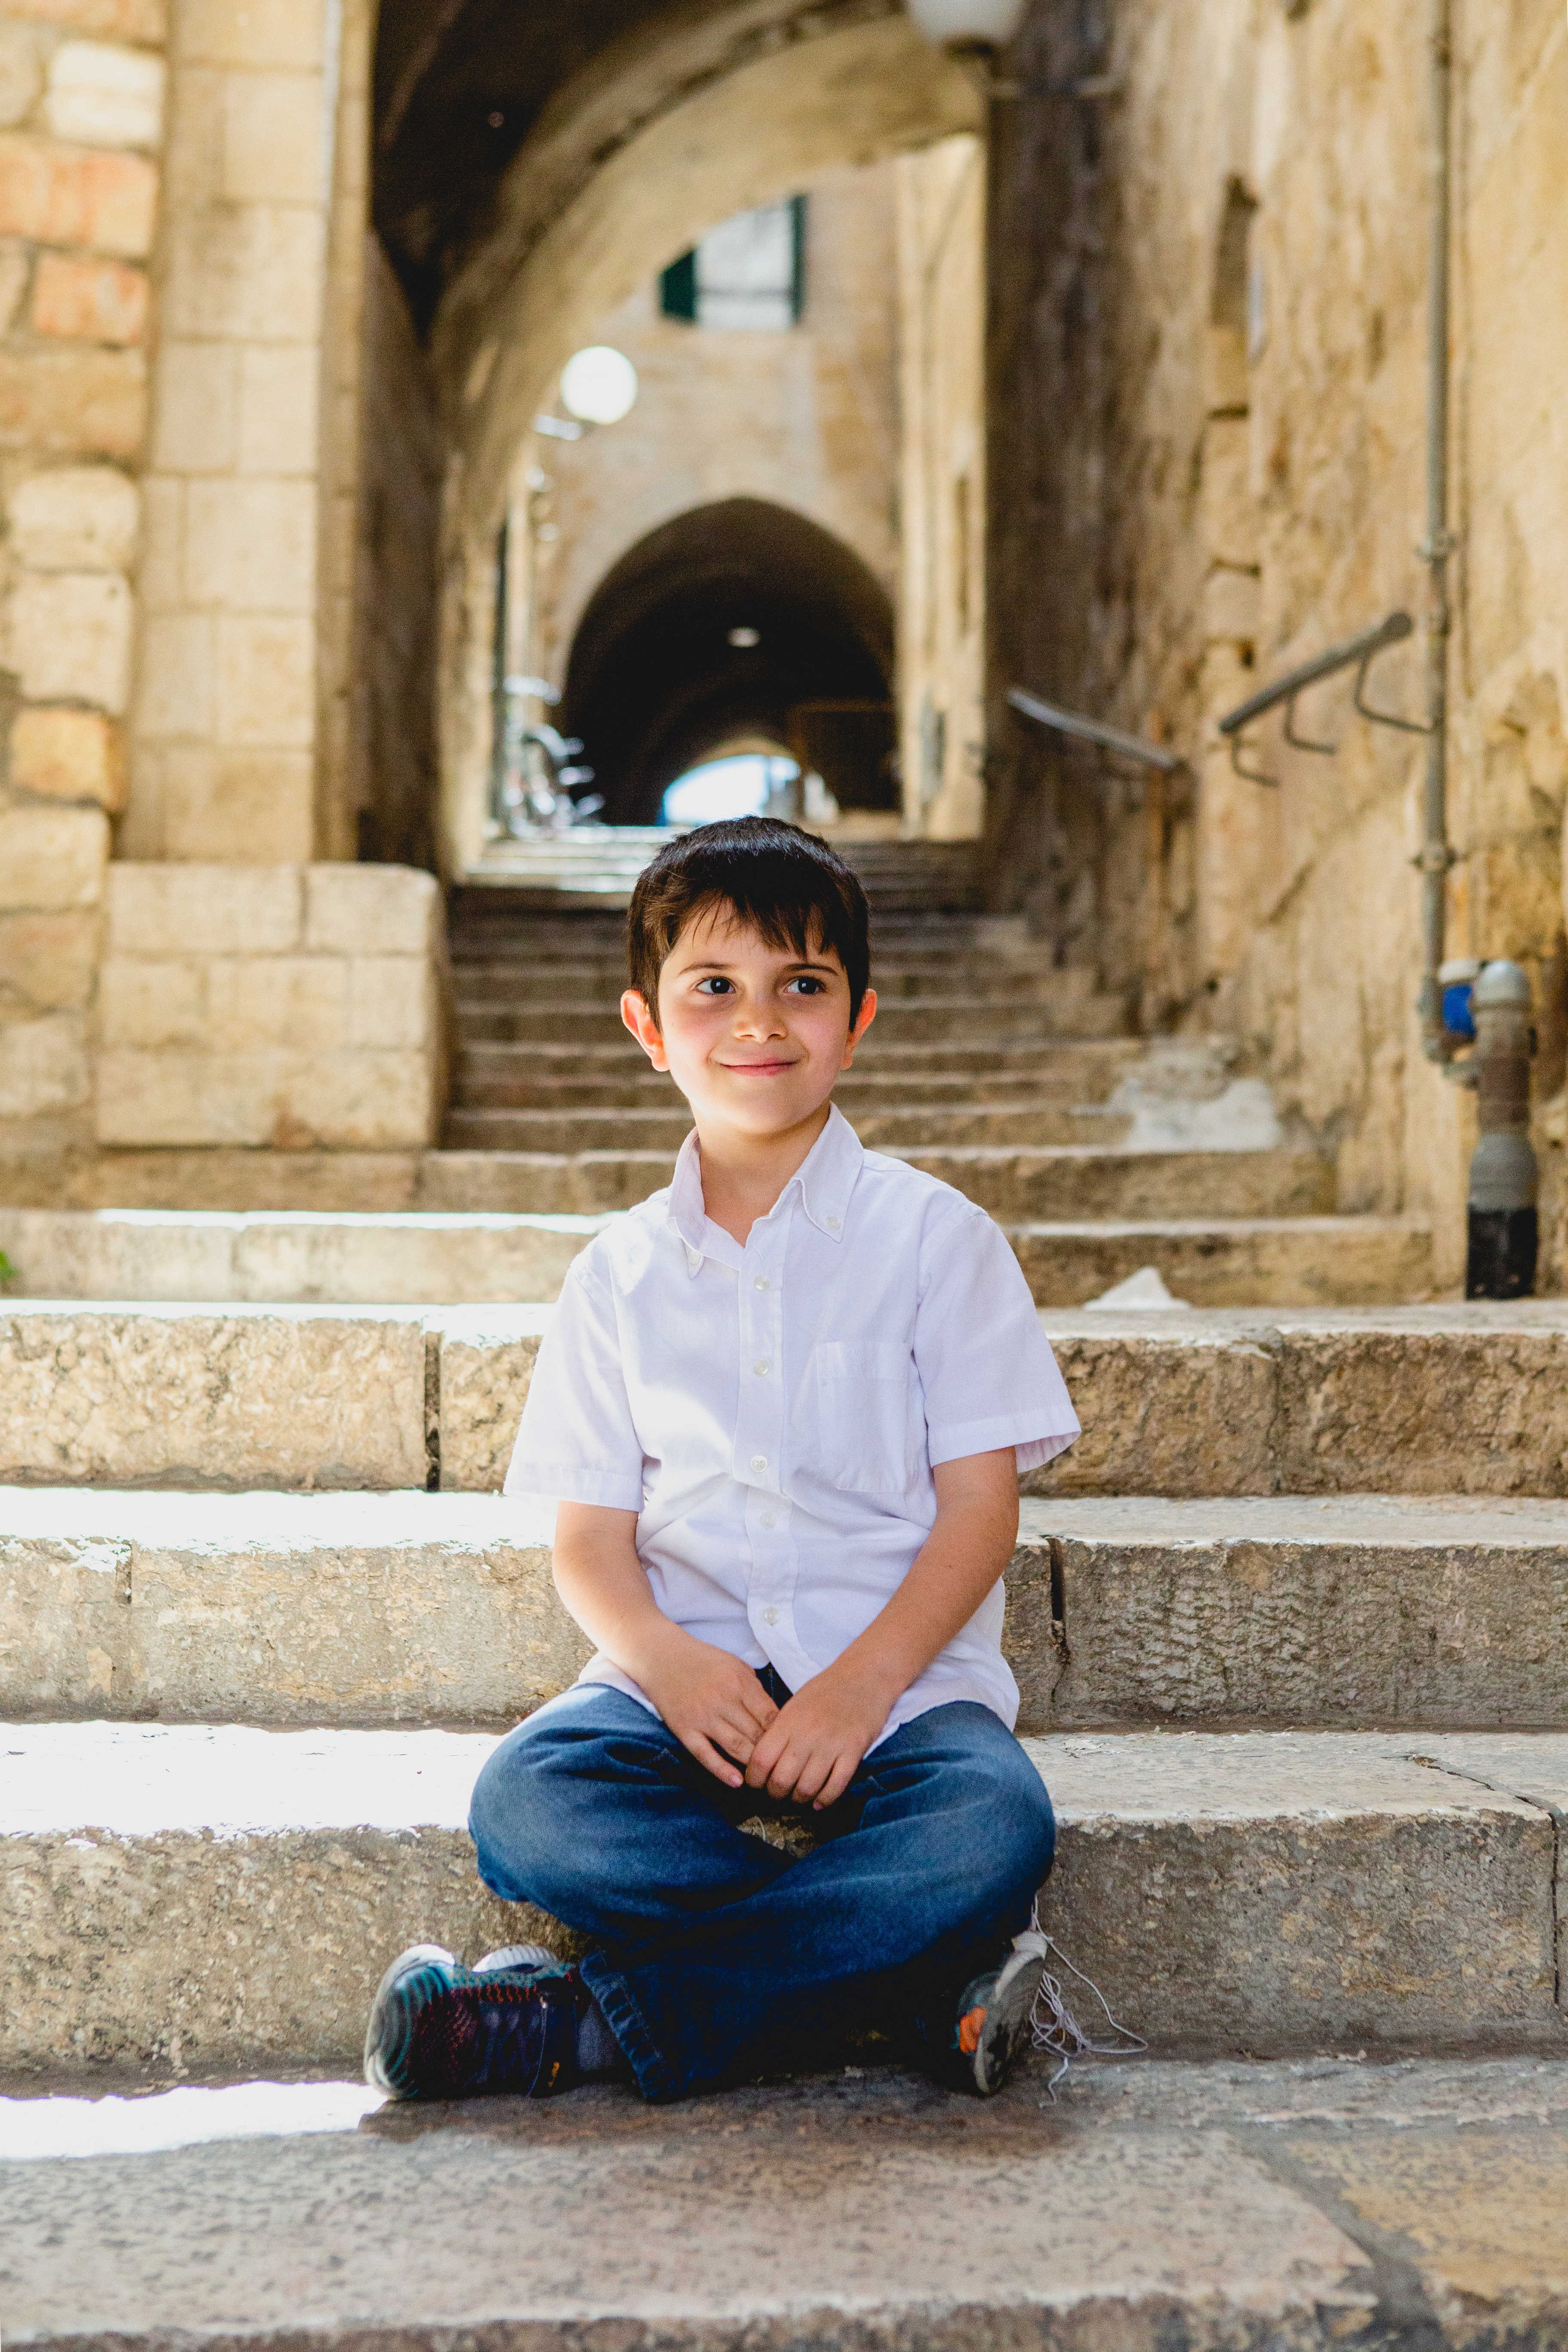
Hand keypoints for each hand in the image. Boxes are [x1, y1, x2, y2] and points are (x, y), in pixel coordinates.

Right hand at [634, 1626, 779, 1788]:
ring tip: (764, 1776)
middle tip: (781, 1766)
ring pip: (736, 1747)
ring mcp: (702, 1717)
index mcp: (739, 1682)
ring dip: (752, 1764)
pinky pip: (705, 1755)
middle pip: (756, 1735)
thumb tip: (775, 1718)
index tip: (789, 1745)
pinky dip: (722, 1771)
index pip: (770, 1716)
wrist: (662, 1657)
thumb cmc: (704, 1661)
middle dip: (771, 1752)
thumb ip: (755, 1690)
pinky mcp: (684, 1730)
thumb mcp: (736, 1665)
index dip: (783, 1734)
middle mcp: (722, 1700)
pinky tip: (737, 1782)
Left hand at [744, 1660, 894, 1809]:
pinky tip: (819, 1802)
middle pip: (781, 1780)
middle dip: (775, 1794)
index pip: (761, 1759)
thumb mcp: (795, 1705)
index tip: (757, 1783)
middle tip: (778, 1793)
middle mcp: (807, 1734)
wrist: (865, 1676)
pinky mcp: (854, 1751)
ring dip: (800, 1799)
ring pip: (807, 1788)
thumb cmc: (826, 1690)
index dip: (754, 1778)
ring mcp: (832, 1744)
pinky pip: (836, 1786)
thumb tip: (762, 1762)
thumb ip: (779, 1731)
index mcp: (788, 1720)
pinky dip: (825, 1800)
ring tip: (798, 1797)